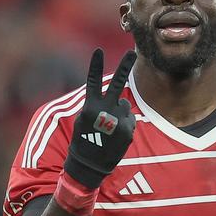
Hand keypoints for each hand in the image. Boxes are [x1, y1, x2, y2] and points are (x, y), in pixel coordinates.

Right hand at [64, 49, 136, 187]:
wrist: (89, 164)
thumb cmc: (84, 140)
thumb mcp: (84, 120)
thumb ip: (97, 106)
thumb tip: (119, 98)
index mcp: (90, 107)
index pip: (92, 81)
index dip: (95, 65)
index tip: (98, 51)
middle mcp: (105, 111)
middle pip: (117, 83)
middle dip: (125, 66)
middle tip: (131, 52)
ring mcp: (117, 120)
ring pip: (124, 105)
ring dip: (120, 112)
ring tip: (110, 128)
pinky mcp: (127, 129)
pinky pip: (130, 119)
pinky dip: (125, 124)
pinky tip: (116, 135)